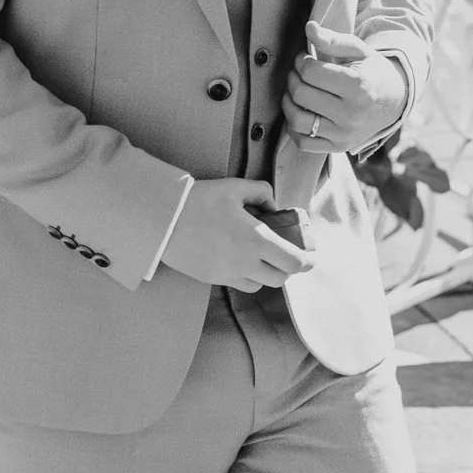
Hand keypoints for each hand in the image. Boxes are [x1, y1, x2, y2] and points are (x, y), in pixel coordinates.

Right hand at [159, 178, 315, 292]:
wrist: (163, 220)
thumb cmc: (199, 200)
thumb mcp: (234, 187)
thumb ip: (261, 192)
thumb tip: (273, 204)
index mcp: (257, 240)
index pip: (294, 262)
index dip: (306, 262)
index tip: (310, 257)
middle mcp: (246, 263)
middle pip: (280, 279)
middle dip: (287, 268)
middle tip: (286, 255)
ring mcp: (228, 274)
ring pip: (259, 285)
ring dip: (266, 274)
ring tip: (260, 257)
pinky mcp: (212, 279)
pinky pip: (238, 284)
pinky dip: (245, 276)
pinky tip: (237, 259)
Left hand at [281, 24, 410, 155]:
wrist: (395, 101)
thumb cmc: (372, 72)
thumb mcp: (359, 51)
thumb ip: (333, 40)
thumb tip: (309, 28)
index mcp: (358, 86)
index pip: (310, 72)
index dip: (300, 60)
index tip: (304, 58)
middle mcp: (351, 114)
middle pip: (301, 94)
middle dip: (292, 78)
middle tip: (298, 72)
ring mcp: (344, 134)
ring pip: (297, 121)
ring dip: (288, 102)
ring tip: (294, 91)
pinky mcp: (338, 147)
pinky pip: (303, 143)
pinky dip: (293, 128)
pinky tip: (299, 111)